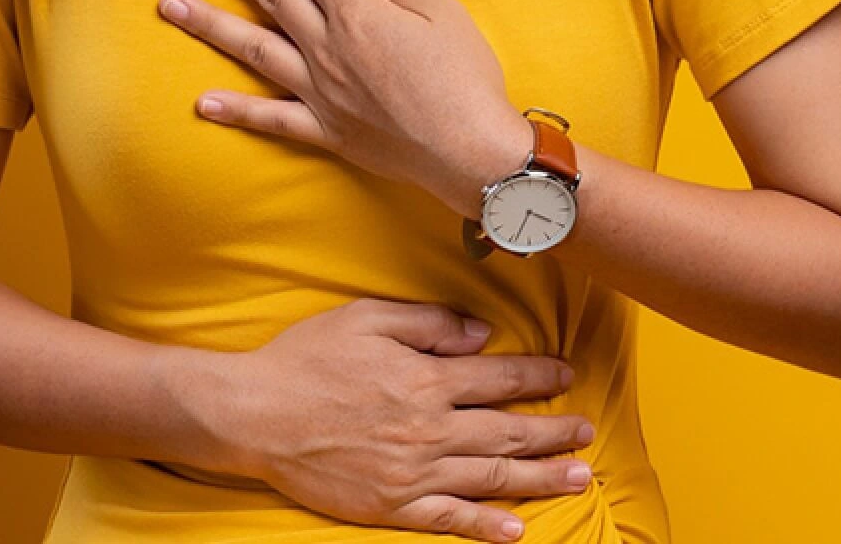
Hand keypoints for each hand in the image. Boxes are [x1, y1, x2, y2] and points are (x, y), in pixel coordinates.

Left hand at [159, 0, 534, 219]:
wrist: (472, 152)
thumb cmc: (466, 80)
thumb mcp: (442, 14)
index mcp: (359, 13)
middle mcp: (329, 49)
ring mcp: (322, 92)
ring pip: (254, 50)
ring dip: (209, 25)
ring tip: (170, 6)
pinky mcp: (327, 131)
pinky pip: (272, 120)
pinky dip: (237, 112)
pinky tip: (203, 103)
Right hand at [220, 299, 594, 542]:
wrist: (254, 415)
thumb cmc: (306, 360)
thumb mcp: (366, 318)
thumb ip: (429, 323)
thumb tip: (482, 336)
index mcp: (425, 380)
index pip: (499, 379)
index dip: (538, 377)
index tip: (566, 376)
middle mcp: (429, 430)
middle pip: (507, 433)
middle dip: (552, 432)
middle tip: (586, 432)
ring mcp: (412, 474)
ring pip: (491, 478)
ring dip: (540, 478)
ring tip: (577, 476)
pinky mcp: (391, 507)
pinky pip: (449, 521)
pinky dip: (486, 528)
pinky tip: (517, 532)